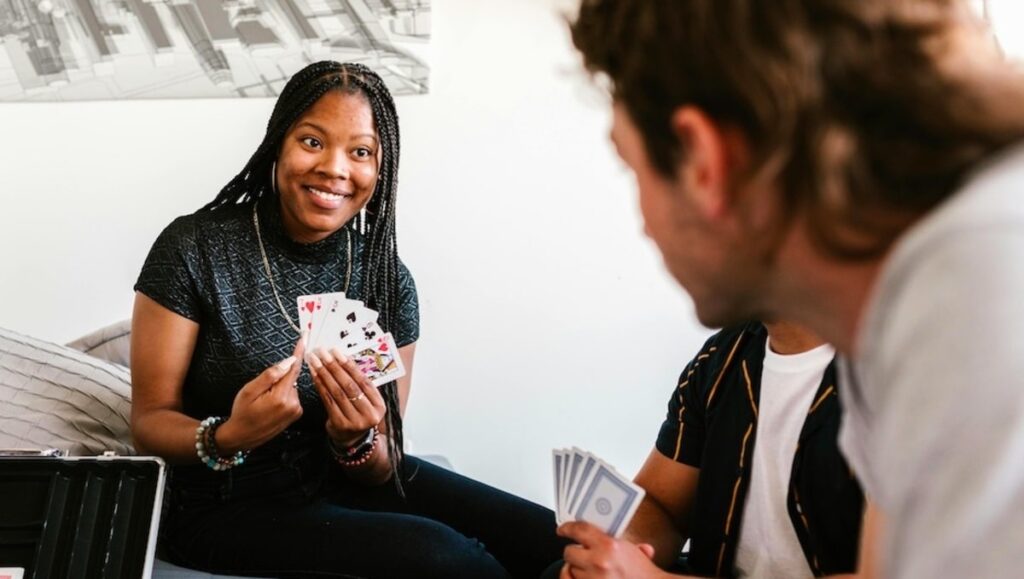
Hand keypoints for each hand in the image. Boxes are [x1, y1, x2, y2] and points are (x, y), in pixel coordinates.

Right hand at [218, 338, 305, 452]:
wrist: (242, 437)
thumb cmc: (242, 412)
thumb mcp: (250, 390)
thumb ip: (271, 375)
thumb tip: (289, 361)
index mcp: (281, 397)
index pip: (294, 368)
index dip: (299, 351)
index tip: (306, 336)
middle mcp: (293, 404)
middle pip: (291, 377)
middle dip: (279, 377)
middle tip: (261, 391)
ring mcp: (296, 410)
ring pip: (291, 386)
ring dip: (280, 388)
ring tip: (264, 401)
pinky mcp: (296, 414)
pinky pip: (292, 395)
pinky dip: (283, 395)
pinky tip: (270, 405)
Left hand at [307, 347, 386, 447]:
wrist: (352, 438)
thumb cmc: (359, 413)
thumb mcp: (367, 401)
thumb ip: (361, 385)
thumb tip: (343, 359)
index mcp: (379, 406)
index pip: (364, 381)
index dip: (349, 365)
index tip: (337, 352)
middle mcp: (369, 414)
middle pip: (349, 386)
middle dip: (334, 366)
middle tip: (323, 353)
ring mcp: (354, 421)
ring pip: (337, 392)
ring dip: (324, 374)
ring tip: (315, 361)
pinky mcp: (339, 424)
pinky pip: (328, 400)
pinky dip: (320, 385)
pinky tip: (314, 375)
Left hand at [558, 521, 663, 578]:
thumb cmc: (643, 574)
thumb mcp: (635, 552)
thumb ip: (621, 542)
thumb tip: (608, 534)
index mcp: (609, 546)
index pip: (579, 530)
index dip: (567, 528)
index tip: (563, 529)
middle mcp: (598, 562)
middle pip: (569, 552)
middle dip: (574, 553)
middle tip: (581, 554)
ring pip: (570, 570)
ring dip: (577, 569)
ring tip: (588, 569)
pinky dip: (572, 578)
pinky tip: (577, 576)